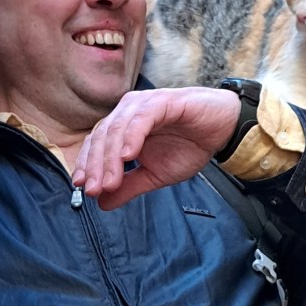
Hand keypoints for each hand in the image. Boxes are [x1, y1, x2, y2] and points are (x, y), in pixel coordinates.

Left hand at [72, 86, 238, 207]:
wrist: (222, 129)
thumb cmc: (189, 146)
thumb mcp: (155, 175)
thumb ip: (129, 186)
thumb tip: (102, 204)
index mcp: (123, 127)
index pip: (96, 144)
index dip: (87, 166)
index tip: (83, 189)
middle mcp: (128, 112)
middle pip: (102, 136)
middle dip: (95, 166)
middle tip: (94, 190)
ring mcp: (144, 105)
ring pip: (118, 128)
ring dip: (111, 157)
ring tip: (110, 181)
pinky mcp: (163, 101)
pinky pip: (142, 119)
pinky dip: (132, 136)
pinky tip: (128, 156)